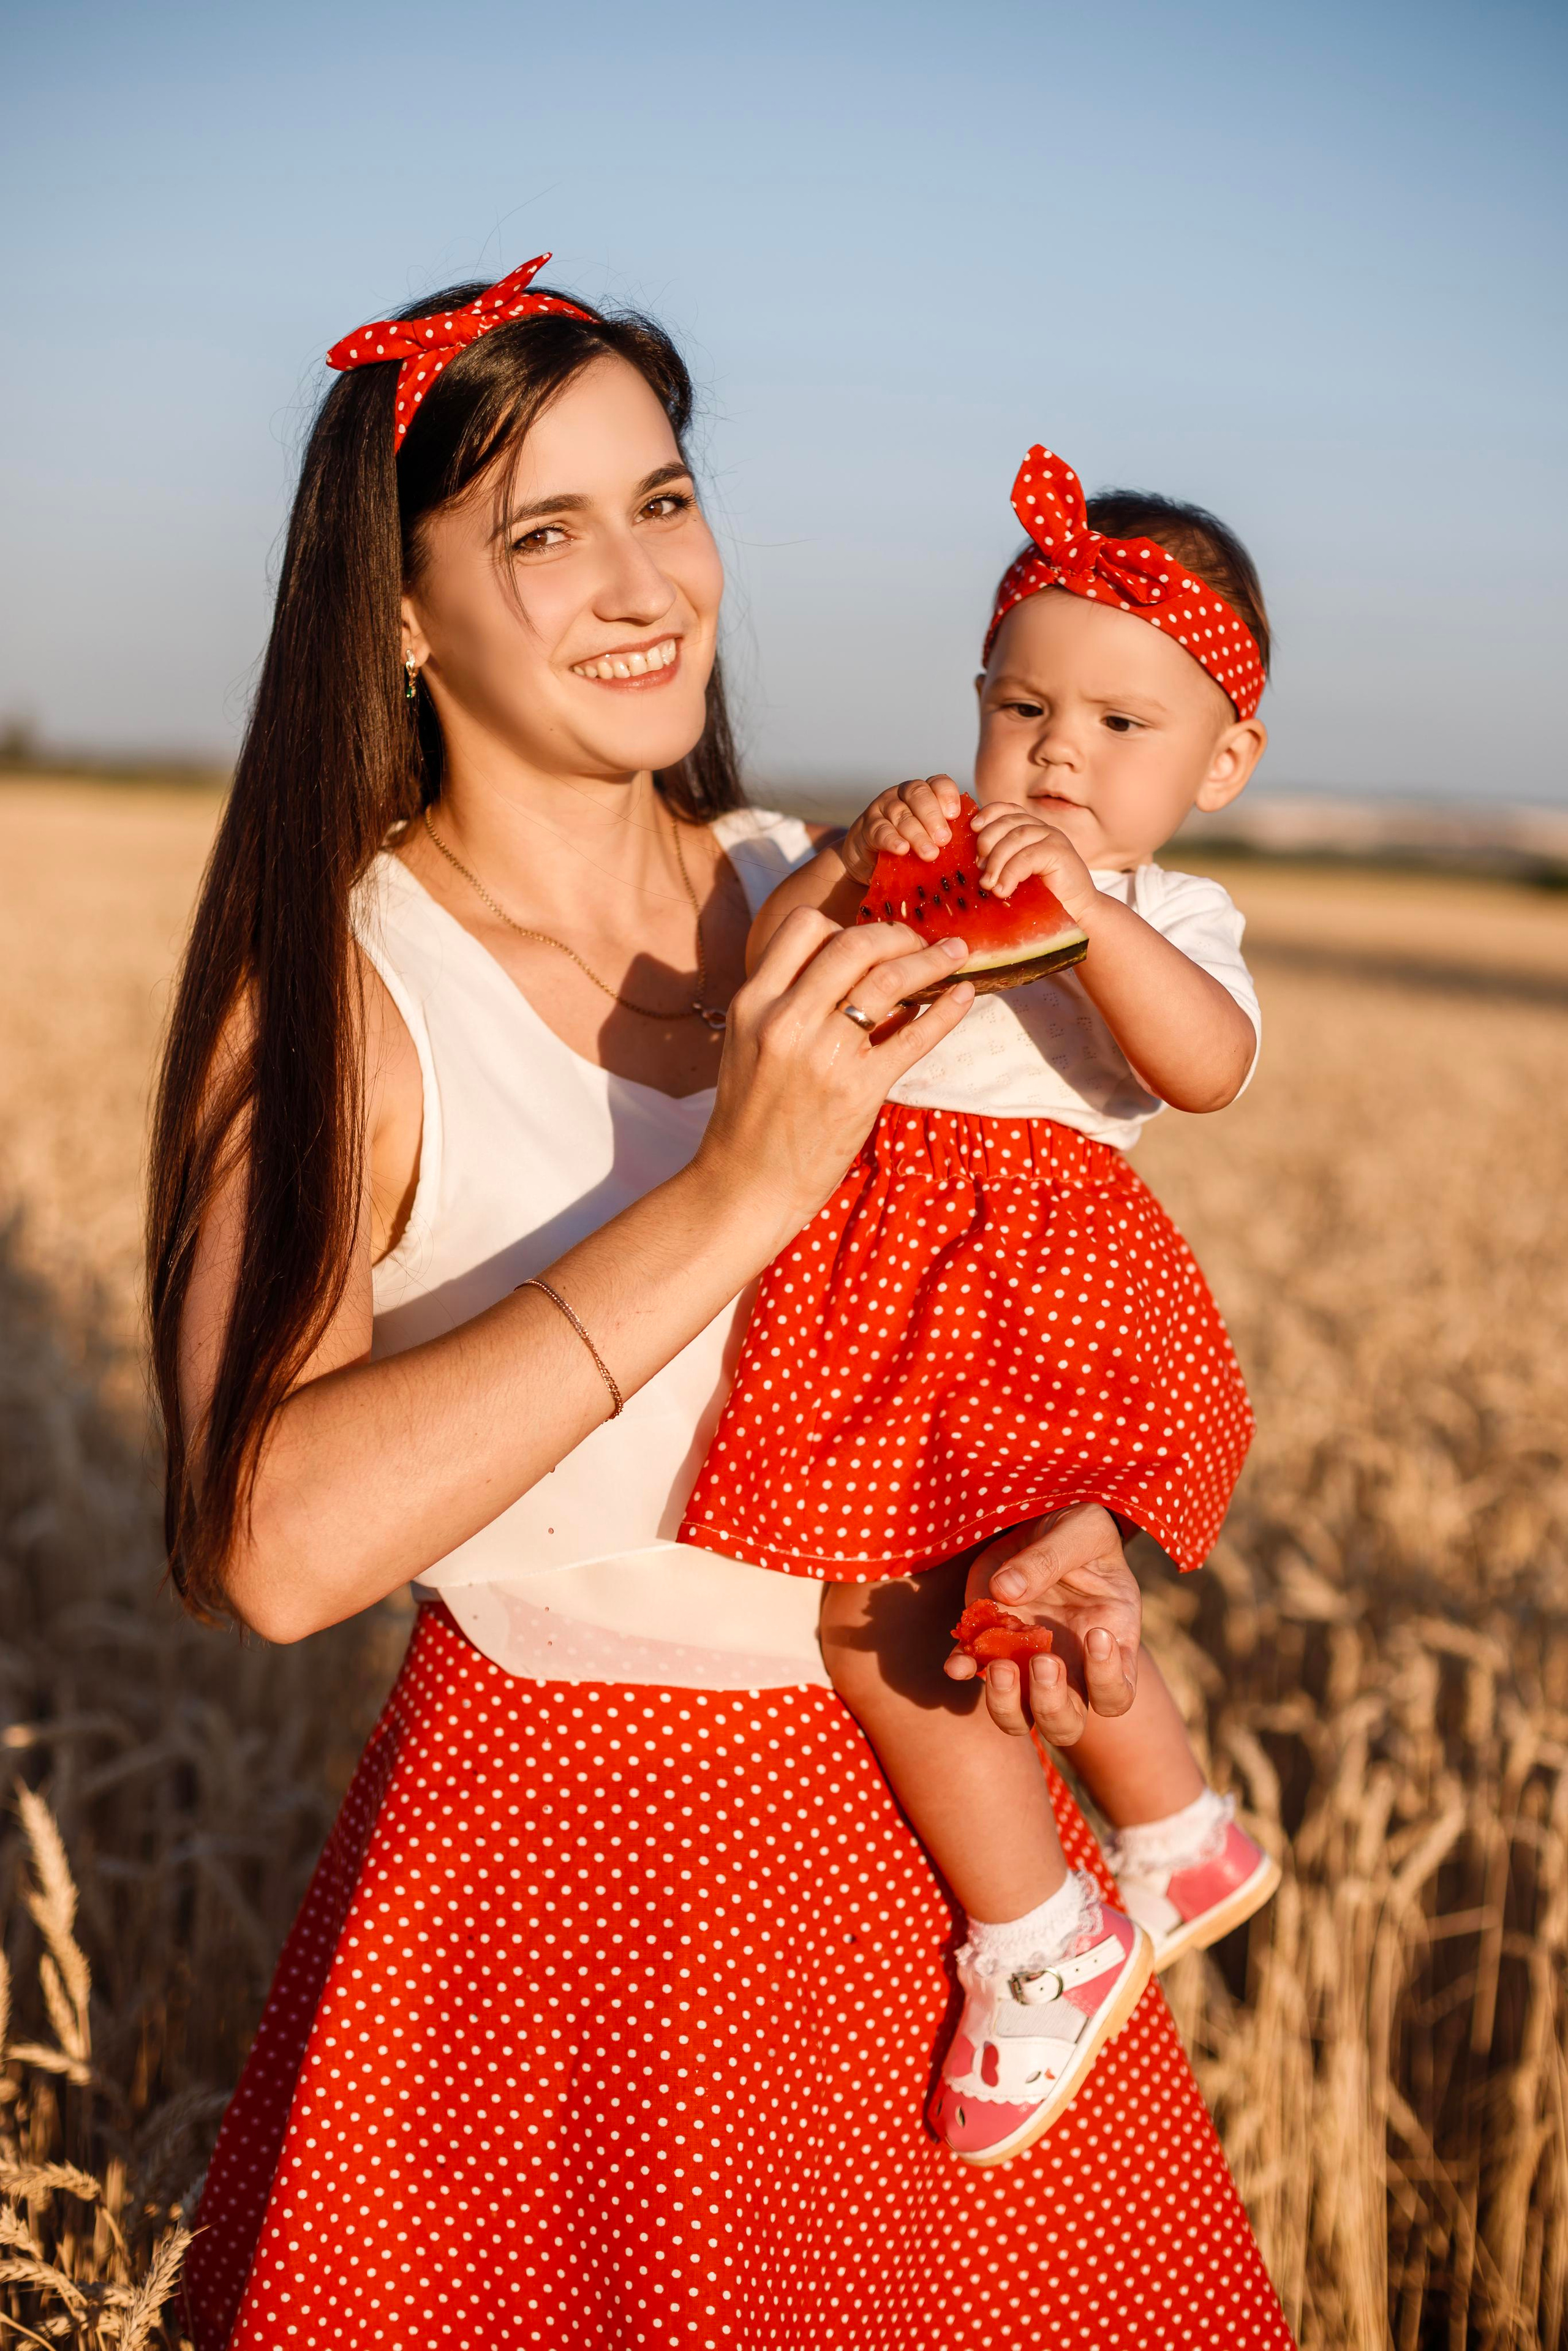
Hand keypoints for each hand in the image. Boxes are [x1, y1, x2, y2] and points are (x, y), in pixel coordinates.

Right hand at [699, 908, 974, 1242]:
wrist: (745, 1185)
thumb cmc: (750, 1116)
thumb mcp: (749, 1045)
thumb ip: (788, 1004)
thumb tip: (856, 971)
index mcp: (754, 1002)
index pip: (803, 927)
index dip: (843, 923)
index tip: (869, 937)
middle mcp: (787, 1020)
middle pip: (853, 943)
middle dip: (897, 934)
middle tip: (920, 941)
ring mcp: (824, 1054)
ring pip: (889, 979)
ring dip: (931, 959)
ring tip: (955, 953)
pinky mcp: (859, 1089)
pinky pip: (915, 1037)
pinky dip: (947, 1011)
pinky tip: (964, 996)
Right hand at [841, 775, 964, 884]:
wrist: (871, 860)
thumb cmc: (910, 848)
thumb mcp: (931, 838)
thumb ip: (950, 835)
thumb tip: (977, 843)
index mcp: (925, 794)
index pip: (938, 783)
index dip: (947, 795)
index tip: (954, 815)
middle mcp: (903, 794)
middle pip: (919, 795)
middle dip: (933, 817)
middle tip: (944, 840)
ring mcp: (883, 807)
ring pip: (901, 813)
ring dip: (917, 834)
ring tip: (930, 854)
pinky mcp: (867, 826)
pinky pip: (880, 829)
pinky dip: (891, 839)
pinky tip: (902, 849)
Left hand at [944, 1505, 1140, 1741]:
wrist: (1044, 1520)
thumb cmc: (1077, 1530)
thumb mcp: (1079, 1530)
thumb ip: (1050, 1557)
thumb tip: (1005, 1590)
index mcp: (1108, 1644)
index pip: (1117, 1694)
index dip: (1108, 1680)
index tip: (1096, 1635)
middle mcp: (1070, 1667)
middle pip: (1066, 1724)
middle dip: (1052, 1706)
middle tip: (1042, 1661)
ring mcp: (1026, 1661)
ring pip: (1019, 1718)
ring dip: (1006, 1705)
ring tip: (999, 1666)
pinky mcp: (987, 1641)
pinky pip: (973, 1672)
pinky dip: (963, 1670)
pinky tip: (957, 1660)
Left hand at [969, 802, 1096, 925]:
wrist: (1076, 915)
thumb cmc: (1042, 900)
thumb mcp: (1014, 878)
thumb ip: (998, 865)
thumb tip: (971, 864)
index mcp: (1029, 830)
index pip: (1006, 810)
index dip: (988, 814)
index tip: (972, 828)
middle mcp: (1041, 829)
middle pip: (1007, 822)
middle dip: (987, 842)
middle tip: (979, 869)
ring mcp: (1053, 838)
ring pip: (1016, 837)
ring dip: (997, 861)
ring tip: (988, 885)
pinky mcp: (1060, 852)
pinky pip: (1028, 856)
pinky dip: (1011, 873)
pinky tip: (1003, 890)